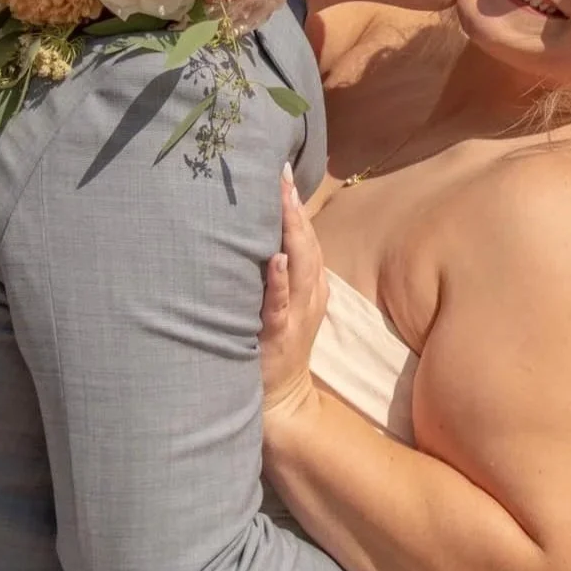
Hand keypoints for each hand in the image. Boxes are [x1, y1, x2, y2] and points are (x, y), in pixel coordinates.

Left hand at [260, 164, 328, 424]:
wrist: (281, 401)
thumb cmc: (276, 345)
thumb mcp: (285, 303)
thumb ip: (281, 272)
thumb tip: (258, 235)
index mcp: (311, 284)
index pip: (306, 236)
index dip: (295, 203)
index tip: (282, 169)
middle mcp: (309, 294)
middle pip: (305, 243)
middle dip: (293, 207)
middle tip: (279, 171)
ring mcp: (296, 314)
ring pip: (300, 265)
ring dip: (291, 232)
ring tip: (282, 200)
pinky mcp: (277, 336)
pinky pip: (280, 305)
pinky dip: (281, 282)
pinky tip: (275, 261)